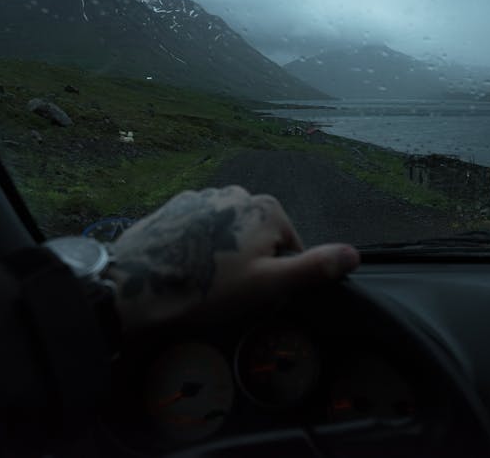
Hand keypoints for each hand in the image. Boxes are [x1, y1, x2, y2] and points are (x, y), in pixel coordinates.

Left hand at [105, 186, 358, 329]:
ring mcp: (203, 196)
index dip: (278, 278)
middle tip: (228, 293)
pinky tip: (184, 267)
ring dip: (225, 254)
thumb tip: (355, 253)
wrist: (134, 285)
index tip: (254, 297)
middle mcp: (238, 192)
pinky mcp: (175, 206)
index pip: (291, 249)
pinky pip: (202, 229)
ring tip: (203, 282)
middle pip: (260, 237)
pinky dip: (199, 246)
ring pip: (230, 233)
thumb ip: (314, 267)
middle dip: (252, 264)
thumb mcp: (268, 285)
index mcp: (267, 208)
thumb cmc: (208, 288)